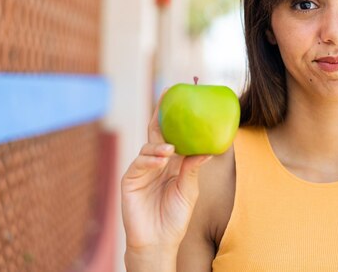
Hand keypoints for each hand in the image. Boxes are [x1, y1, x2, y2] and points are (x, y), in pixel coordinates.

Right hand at [121, 91, 212, 252]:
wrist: (158, 241)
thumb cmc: (175, 217)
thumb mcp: (189, 190)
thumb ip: (193, 169)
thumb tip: (207, 149)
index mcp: (172, 162)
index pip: (173, 134)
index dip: (176, 116)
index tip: (182, 96)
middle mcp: (156, 162)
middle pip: (156, 132)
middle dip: (160, 113)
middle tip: (167, 95)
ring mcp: (142, 169)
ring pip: (148, 146)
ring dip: (159, 145)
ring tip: (170, 149)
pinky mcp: (130, 180)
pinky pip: (139, 164)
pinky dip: (149, 160)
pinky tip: (160, 161)